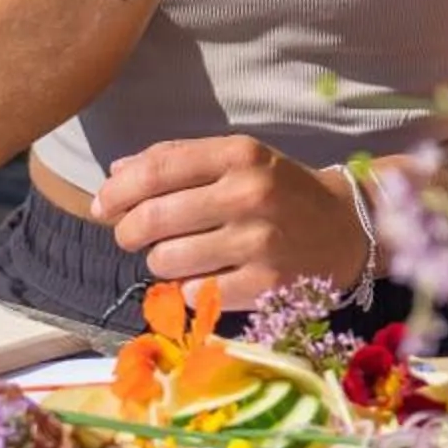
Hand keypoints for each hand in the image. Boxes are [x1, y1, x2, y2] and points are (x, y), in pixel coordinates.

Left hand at [91, 134, 372, 301]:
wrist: (345, 228)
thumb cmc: (279, 190)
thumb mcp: (238, 159)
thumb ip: (178, 159)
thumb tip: (115, 174)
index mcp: (240, 155)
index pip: (157, 169)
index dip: (117, 191)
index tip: (102, 205)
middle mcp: (249, 194)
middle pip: (153, 219)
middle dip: (127, 231)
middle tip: (130, 236)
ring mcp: (259, 242)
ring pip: (166, 260)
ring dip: (159, 261)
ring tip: (177, 254)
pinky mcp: (265, 285)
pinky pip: (194, 292)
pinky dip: (187, 288)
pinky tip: (203, 276)